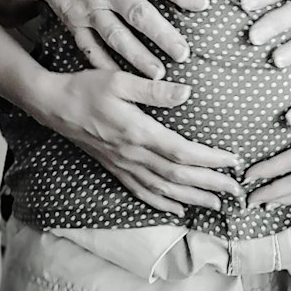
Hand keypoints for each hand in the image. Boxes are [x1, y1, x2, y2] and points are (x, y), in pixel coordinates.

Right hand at [18, 0, 208, 77]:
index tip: (202, 4)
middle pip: (137, 14)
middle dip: (161, 35)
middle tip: (184, 53)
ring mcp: (89, 9)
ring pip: (116, 37)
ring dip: (138, 57)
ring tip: (159, 75)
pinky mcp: (75, 24)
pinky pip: (91, 48)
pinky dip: (105, 65)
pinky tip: (123, 80)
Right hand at [45, 68, 242, 215]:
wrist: (53, 105)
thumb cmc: (86, 87)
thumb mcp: (119, 79)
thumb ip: (153, 89)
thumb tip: (186, 93)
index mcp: (138, 132)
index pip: (182, 152)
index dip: (210, 160)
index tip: (233, 162)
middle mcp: (132, 154)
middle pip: (178, 177)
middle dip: (210, 185)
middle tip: (236, 192)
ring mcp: (123, 165)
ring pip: (163, 190)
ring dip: (192, 199)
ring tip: (216, 205)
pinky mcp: (114, 168)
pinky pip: (142, 193)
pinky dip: (162, 204)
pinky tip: (177, 210)